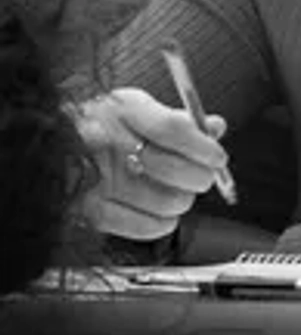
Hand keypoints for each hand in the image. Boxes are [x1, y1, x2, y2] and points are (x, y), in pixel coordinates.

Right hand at [73, 88, 228, 241]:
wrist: (48, 149)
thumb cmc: (98, 128)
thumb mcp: (136, 109)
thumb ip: (178, 119)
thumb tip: (215, 128)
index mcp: (122, 109)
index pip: (174, 128)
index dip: (203, 146)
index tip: (218, 157)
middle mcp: (105, 140)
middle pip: (173, 167)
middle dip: (199, 176)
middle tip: (203, 176)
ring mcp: (95, 177)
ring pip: (165, 199)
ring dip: (182, 201)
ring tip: (178, 194)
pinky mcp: (87, 209)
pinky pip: (142, 225)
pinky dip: (162, 224)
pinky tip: (162, 215)